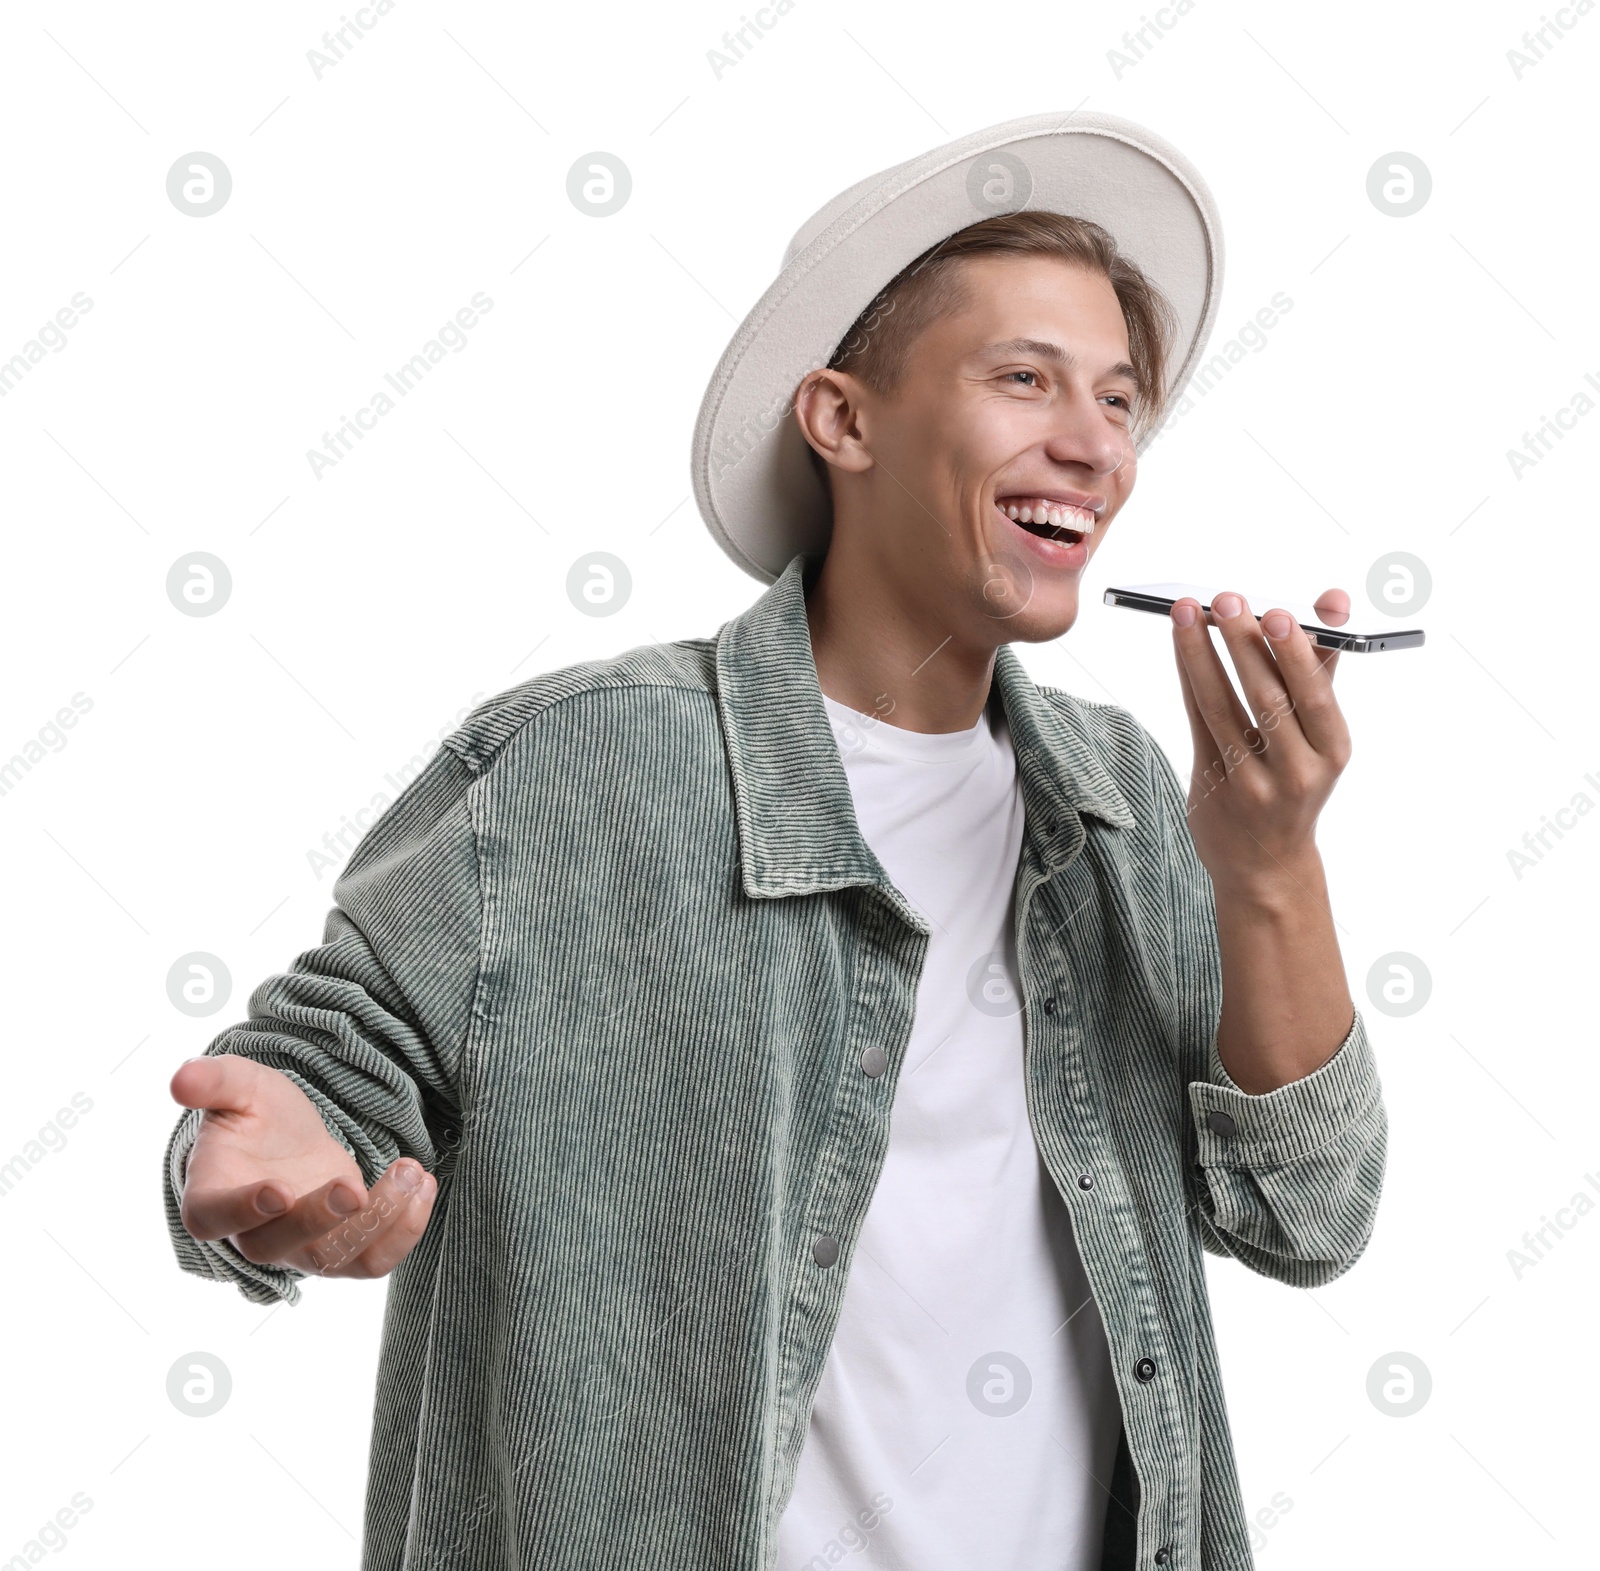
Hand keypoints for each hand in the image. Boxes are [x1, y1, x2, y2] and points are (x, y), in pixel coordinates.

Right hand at [171, 1054, 436, 1278]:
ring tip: (409, 1173)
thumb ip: (215, 1082)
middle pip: (279, 1247)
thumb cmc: (257, 1116)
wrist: (289, 1141)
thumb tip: (180, 1078)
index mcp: (212, 1197)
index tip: (279, 1190)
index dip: (244, 1210)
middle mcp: (253, 1234)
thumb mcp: (240, 1087)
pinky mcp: (342, 1248)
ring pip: (336, 1260)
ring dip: (378, 1223)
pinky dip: (404, 1231)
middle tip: (352, 1187)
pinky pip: (373, 1261)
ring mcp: (300, 1248)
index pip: (216, 1218)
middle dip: (319, 1220)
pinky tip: (422, 1183)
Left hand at [1169, 588, 1352, 894]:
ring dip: (1202, 654)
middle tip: (1227, 598)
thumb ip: (1320, 667)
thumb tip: (1334, 600)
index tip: (1280, 612)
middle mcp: (1297, 769)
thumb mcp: (1319, 735)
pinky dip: (1189, 678)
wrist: (1266, 864)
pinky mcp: (1213, 785)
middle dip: (1245, 644)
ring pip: (1222, 706)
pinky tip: (1181, 644)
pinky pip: (1197, 721)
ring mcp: (1251, 781)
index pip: (1315, 695)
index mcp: (1332, 749)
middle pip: (1268, 698)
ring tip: (1187, 611)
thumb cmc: (1296, 780)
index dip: (1296, 653)